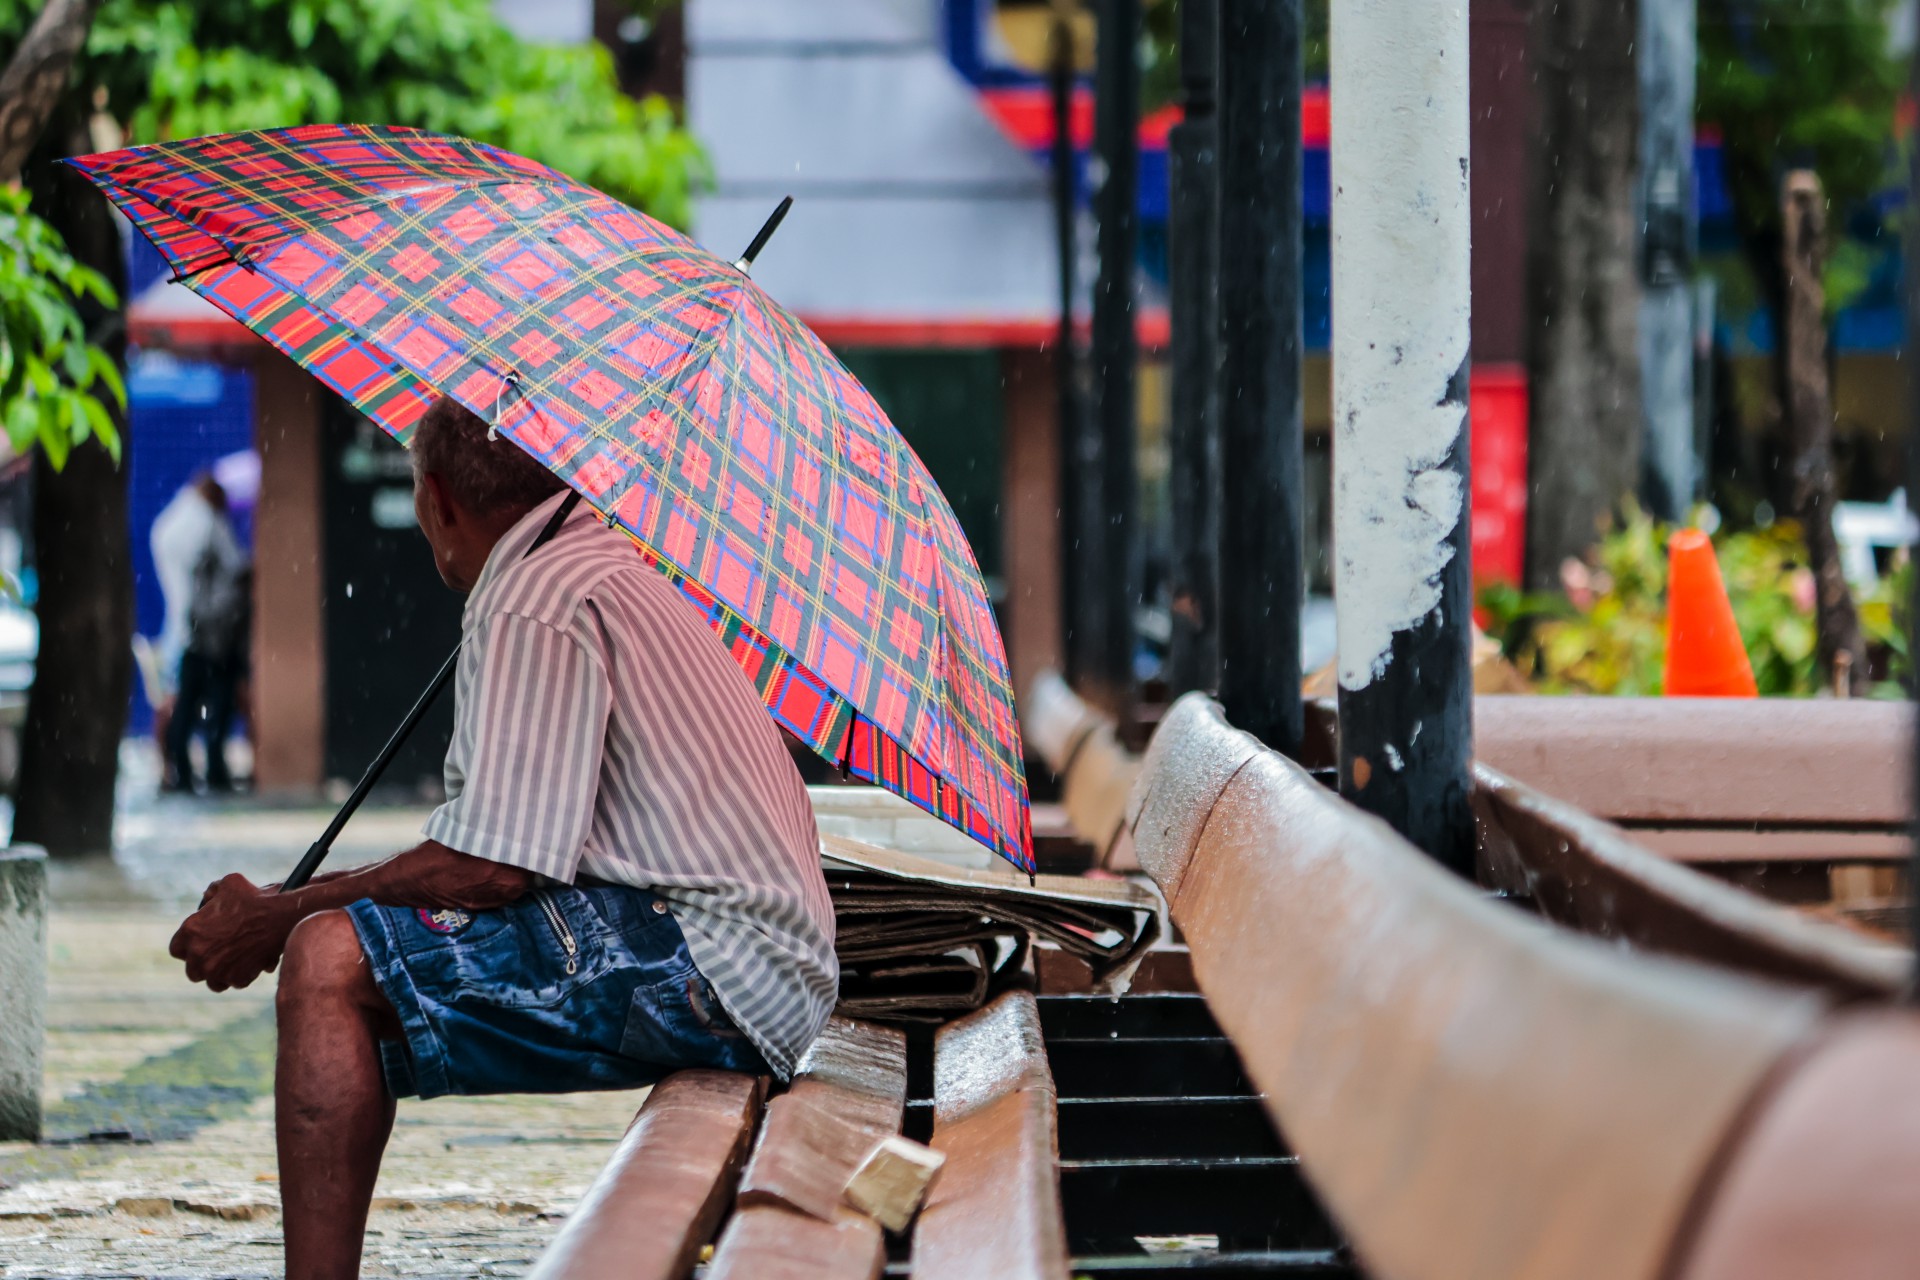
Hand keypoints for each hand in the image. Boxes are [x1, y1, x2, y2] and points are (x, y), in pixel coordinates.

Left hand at [169, 873, 290, 991]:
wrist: (280, 916)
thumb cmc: (255, 897)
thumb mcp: (229, 884)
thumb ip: (212, 893)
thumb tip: (208, 899)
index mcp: (190, 931)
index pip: (176, 949)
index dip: (188, 947)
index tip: (201, 944)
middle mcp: (199, 954)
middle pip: (193, 970)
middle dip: (204, 964)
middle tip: (219, 956)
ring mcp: (217, 970)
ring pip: (213, 982)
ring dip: (221, 974)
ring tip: (234, 964)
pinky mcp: (237, 978)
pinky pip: (235, 983)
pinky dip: (241, 976)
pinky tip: (250, 965)